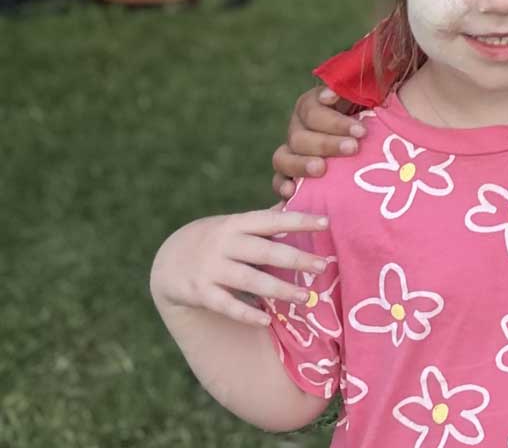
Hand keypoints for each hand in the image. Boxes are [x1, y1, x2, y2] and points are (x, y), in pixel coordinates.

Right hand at [151, 208, 329, 326]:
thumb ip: (265, 219)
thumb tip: (299, 200)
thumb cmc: (215, 239)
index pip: (272, 220)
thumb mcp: (235, 223)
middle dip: (296, 259)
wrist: (167, 259)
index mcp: (237, 223)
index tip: (326, 222)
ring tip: (306, 298)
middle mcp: (225, 244)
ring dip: (279, 289)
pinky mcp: (200, 293)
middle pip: (265, 251)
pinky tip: (266, 320)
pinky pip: (226, 305)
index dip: (299, 220)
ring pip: (250, 280)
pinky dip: (246, 313)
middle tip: (323, 266)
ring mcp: (211, 268)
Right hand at [271, 87, 364, 197]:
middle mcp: (298, 127)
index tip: (360, 129)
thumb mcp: (371, 98)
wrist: (368, 145)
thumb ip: (359, 90)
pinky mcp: (289, 177)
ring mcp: (291, 152)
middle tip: (354, 148)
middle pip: (300, 135)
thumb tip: (342, 89)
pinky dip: (282, 186)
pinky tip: (292, 192)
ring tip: (321, 169)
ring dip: (302, 164)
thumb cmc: (373, 116)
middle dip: (328, 142)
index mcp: (313, 104)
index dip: (334, 120)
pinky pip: (278, 181)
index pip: (312, 108)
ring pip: (283, 157)